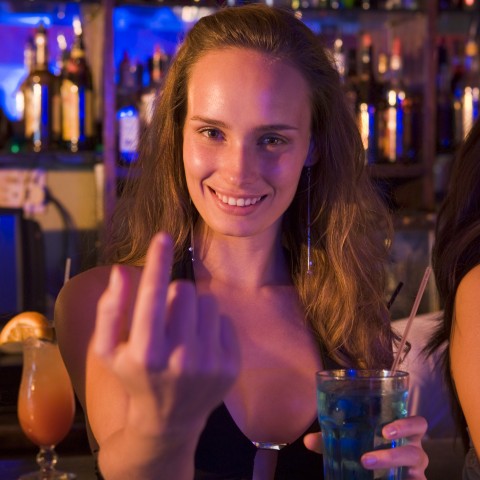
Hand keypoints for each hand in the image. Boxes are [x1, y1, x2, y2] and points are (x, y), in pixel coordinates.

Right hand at [93, 232, 240, 437]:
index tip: (161, 236)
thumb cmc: (133, 377)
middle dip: (174, 295)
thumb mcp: (109, 350)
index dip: (157, 262)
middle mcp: (181, 358)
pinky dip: (211, 325)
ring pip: (208, 302)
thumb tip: (121, 270)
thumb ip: (110, 310)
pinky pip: (224, 319)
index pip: (153, 295)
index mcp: (147, 352)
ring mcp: (210, 363)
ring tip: (183, 332)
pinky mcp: (231, 365)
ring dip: (194, 309)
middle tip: (166, 318)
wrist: (168, 422)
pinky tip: (199, 346)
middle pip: (185, 291)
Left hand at [304, 416, 428, 478]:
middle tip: (380, 439)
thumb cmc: (367, 452)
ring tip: (366, 461)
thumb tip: (307, 441)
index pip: (417, 422)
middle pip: (417, 442)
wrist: (378, 477)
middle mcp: (413, 449)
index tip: (385, 430)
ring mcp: (416, 470)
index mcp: (401, 433)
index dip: (407, 423)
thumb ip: (330, 440)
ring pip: (415, 461)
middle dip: (398, 441)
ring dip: (390, 459)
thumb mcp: (349, 445)